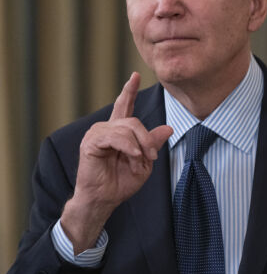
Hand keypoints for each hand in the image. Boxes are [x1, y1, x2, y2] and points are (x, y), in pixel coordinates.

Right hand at [60, 72, 172, 252]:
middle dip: (147, 139)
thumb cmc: (122, 182)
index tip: (135, 75)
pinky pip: (116, 137)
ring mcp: (97, 133)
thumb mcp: (145, 161)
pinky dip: (129, 147)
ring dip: (139, 146)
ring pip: (127, 128)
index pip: (124, 106)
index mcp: (118, 131)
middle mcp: (106, 128)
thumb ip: (153, 143)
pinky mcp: (91, 143)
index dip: (129, 90)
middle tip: (152, 157)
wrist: (105, 199)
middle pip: (134, 121)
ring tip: (139, 161)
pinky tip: (132, 156)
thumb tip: (168, 128)